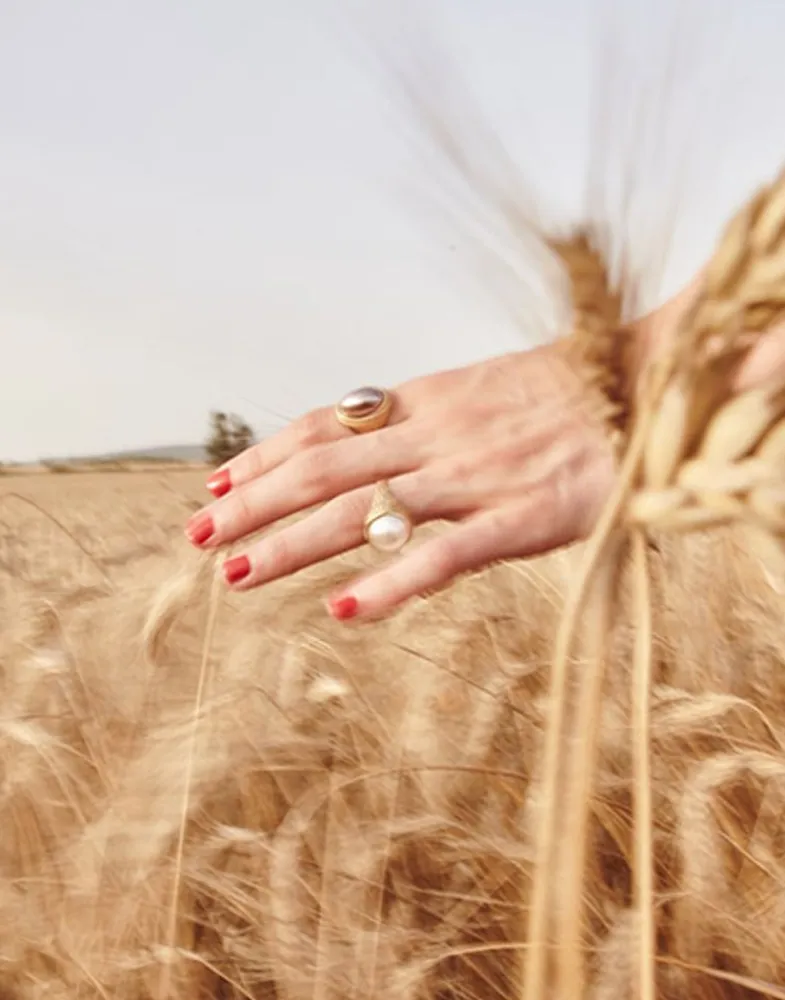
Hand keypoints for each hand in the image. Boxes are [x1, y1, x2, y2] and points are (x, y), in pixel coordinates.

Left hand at [184, 343, 616, 620]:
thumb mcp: (483, 389)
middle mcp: (436, 435)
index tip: (219, 480)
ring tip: (236, 572)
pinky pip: (446, 554)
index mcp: (426, 400)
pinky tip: (345, 609)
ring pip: (364, 510)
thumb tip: (373, 443)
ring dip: (292, 543)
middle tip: (198, 535)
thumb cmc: (569, 392)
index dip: (265, 455)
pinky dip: (392, 582)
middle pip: (322, 470)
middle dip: (253, 503)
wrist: (648, 382)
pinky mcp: (522, 518)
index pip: (324, 428)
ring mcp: (474, 477)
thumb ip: (426, 417)